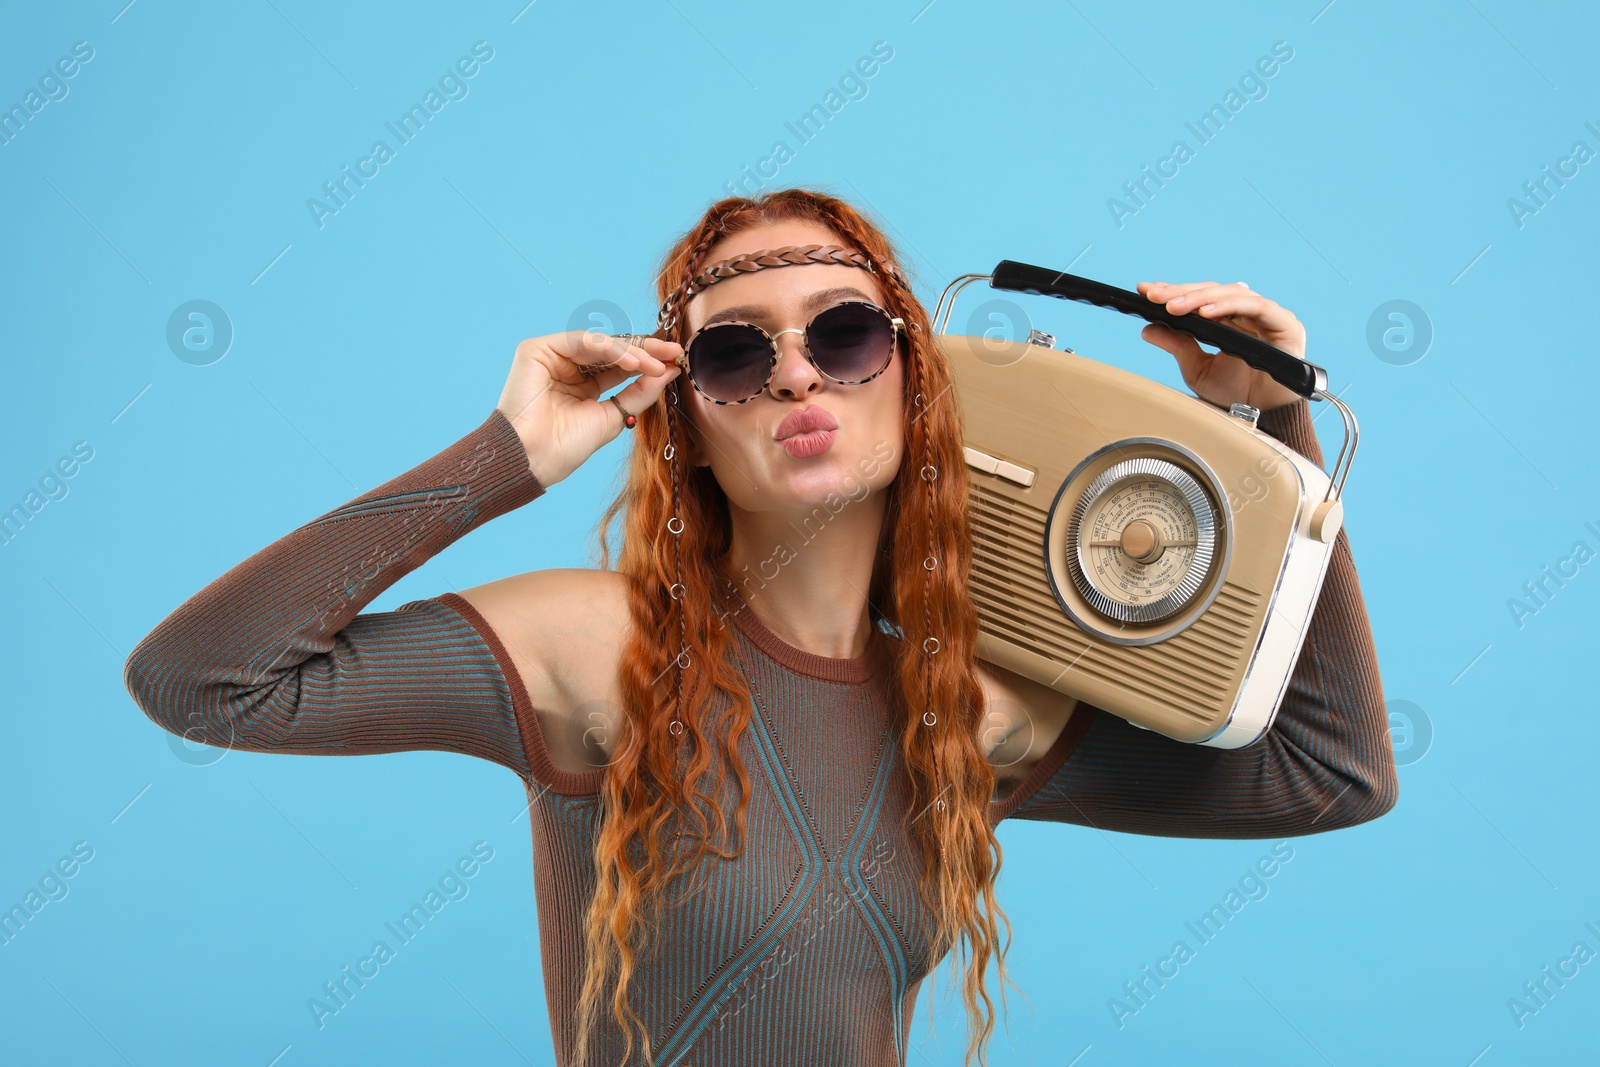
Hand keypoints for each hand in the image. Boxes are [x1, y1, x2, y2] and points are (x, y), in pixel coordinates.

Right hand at [495, 331, 683, 486]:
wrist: (533, 459)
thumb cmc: (565, 446)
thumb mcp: (614, 416)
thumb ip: (639, 393)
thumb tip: (668, 371)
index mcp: (584, 386)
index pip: (620, 366)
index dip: (648, 362)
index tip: (676, 361)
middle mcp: (568, 368)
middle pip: (613, 351)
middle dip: (645, 350)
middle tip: (673, 352)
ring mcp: (553, 357)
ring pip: (600, 344)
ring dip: (631, 352)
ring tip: (655, 364)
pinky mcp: (537, 350)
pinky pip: (581, 341)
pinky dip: (609, 349)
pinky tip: (632, 361)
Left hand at [1135, 280, 1307, 412]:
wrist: (1263, 419)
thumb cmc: (1236, 394)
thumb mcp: (1198, 369)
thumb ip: (1178, 346)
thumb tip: (1148, 329)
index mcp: (1230, 320)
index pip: (1200, 298)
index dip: (1174, 292)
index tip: (1146, 291)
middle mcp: (1249, 314)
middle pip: (1214, 292)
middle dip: (1182, 292)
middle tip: (1154, 296)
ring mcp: (1268, 317)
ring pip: (1232, 293)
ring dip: (1200, 298)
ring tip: (1174, 307)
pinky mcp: (1285, 324)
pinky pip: (1256, 307)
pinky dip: (1229, 306)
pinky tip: (1205, 313)